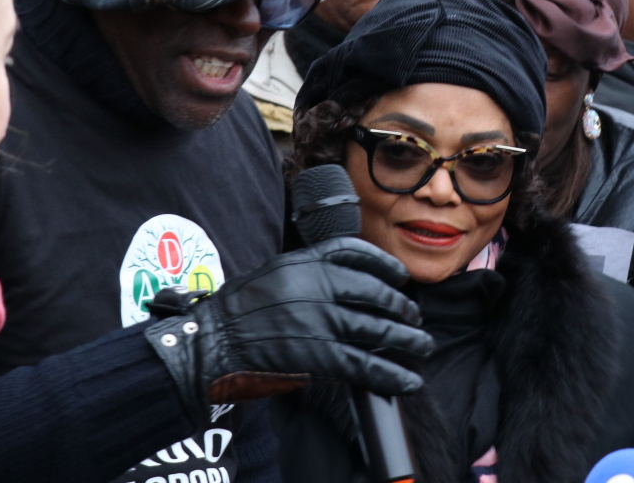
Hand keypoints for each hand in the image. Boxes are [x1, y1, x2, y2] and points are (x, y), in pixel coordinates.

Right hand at [144, 237, 433, 421]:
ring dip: (405, 339)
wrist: (213, 341)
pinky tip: (406, 380)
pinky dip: (390, 374)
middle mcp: (317, 286)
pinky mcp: (320, 355)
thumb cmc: (238, 311)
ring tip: (420, 345)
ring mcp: (321, 320)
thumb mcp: (272, 273)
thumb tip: (341, 280)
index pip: (355, 253)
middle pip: (374, 292)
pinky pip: (365, 364)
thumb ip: (306, 271)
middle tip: (413, 317)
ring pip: (377, 328)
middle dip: (399, 306)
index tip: (399, 275)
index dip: (383, 264)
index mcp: (305, 262)